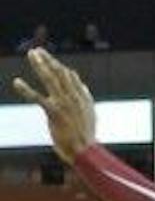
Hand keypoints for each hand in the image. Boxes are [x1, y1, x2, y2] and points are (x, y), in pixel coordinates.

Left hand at [11, 49, 97, 164]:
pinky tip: (17, 82)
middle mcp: (72, 96)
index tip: (47, 58)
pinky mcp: (53, 112)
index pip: (68, 76)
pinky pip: (37, 98)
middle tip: (36, 50)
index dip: (56, 66)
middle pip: (58, 72)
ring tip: (32, 55)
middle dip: (47, 60)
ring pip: (50, 79)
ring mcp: (63, 103)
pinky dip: (26, 89)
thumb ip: (84, 96)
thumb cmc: (85, 135)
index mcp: (81, 96)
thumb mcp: (90, 112)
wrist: (84, 150)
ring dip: (40, 65)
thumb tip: (81, 84)